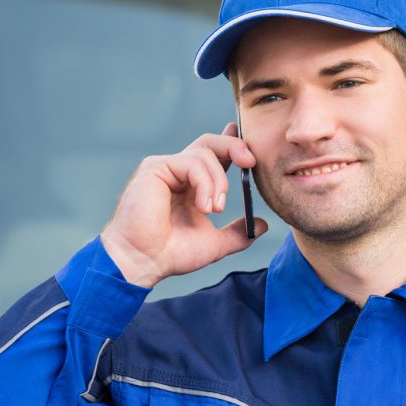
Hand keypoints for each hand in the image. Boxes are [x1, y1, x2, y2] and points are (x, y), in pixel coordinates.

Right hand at [99, 123, 267, 286]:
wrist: (144, 262)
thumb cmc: (171, 254)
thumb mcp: (214, 243)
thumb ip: (237, 233)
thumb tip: (261, 226)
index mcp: (190, 185)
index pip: (214, 156)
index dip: (232, 146)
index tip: (250, 150)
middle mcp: (177, 172)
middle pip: (210, 143)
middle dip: (234, 146)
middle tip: (250, 163)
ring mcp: (165, 168)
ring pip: (205, 154)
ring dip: (218, 181)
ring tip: (214, 209)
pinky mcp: (155, 167)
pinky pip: (191, 163)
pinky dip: (205, 183)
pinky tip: (203, 206)